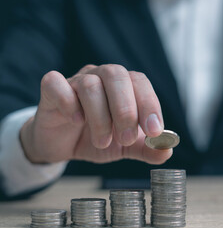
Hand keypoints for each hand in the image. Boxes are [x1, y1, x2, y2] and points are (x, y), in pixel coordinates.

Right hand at [20, 64, 171, 163]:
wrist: (64, 146)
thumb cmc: (97, 138)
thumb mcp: (125, 147)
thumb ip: (146, 148)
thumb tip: (167, 151)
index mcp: (123, 86)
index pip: (140, 82)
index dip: (149, 104)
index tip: (154, 131)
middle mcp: (101, 77)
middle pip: (116, 75)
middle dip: (126, 110)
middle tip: (126, 138)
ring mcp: (75, 81)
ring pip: (90, 84)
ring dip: (100, 116)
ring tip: (103, 141)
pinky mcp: (51, 91)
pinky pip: (56, 84)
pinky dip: (68, 103)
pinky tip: (76, 121)